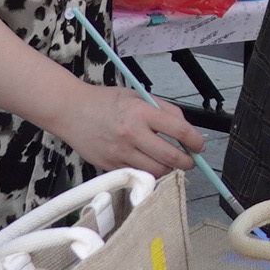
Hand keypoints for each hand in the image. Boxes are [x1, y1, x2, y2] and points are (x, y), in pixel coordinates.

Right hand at [51, 82, 203, 174]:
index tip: (199, 145)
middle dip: (186, 162)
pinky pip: (137, 174)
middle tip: (190, 160)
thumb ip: (165, 110)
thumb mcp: (138, 96)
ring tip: (170, 162)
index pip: (179, 130)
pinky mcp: (110, 165)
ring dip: (168, 169)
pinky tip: (149, 164)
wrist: (71, 111)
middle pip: (170, 157)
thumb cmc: (104, 102)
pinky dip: (148, 172)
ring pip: (155, 171)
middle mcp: (131, 134)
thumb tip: (185, 128)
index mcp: (141, 112)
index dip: (195, 141)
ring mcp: (119, 152)